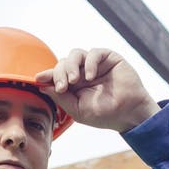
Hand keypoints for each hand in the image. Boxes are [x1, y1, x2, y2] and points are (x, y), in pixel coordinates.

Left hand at [35, 48, 159, 132]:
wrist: (129, 113)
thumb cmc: (104, 115)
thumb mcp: (77, 110)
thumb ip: (60, 98)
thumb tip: (42, 85)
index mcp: (73, 86)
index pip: (56, 76)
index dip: (46, 75)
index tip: (38, 79)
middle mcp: (82, 73)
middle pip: (63, 63)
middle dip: (59, 73)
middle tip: (63, 86)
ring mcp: (94, 65)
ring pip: (75, 54)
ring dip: (70, 65)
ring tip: (74, 80)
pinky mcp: (107, 58)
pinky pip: (93, 53)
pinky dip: (89, 63)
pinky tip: (90, 77)